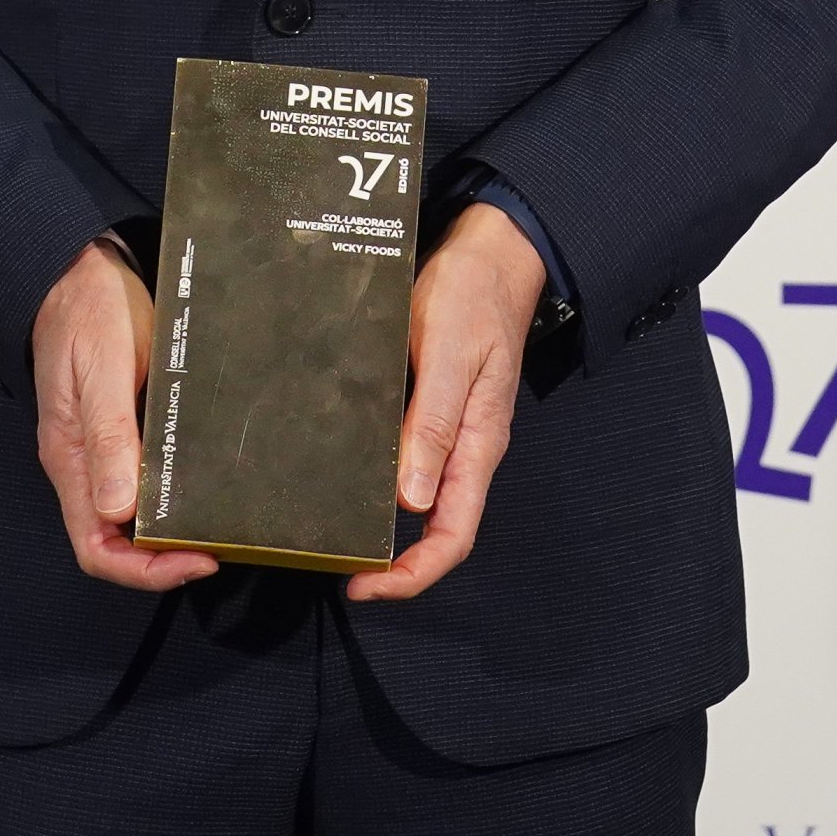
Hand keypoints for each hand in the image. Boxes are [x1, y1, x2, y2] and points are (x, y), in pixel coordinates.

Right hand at [31, 236, 219, 591]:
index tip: (194, 560)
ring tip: (213, 524)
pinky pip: (139, 479)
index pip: (96, 548)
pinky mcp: (117, 428)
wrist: (77, 269)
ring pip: (128, 517)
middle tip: (214, 547)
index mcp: (70, 458)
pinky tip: (198, 484)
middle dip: (161, 559)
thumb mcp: (102, 369)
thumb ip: (108, 437)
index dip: (143, 570)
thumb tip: (119, 508)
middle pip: (114, 542)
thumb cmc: (86, 311)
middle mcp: (82, 463)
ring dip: (166, 531)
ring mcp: (98, 448)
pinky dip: (168, 495)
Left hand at [347, 201, 543, 602]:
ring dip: (392, 530)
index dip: (413, 573)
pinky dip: (390, 488)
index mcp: (479, 445)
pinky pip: (419, 465)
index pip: (453, 535)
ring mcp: (457, 431)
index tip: (366, 584)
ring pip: (428, 502)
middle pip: (441, 530)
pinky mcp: (440, 410)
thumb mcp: (447, 355)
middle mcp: (470, 448)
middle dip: (397, 564)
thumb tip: (412, 500)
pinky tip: (357, 481)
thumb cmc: (473, 296)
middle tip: (343, 570)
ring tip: (343, 536)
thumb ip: (432, 425)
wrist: (493, 253)